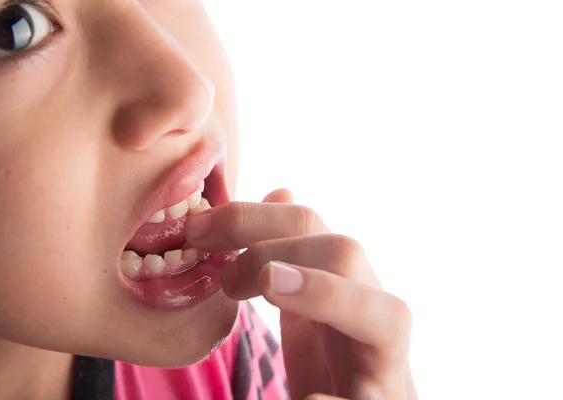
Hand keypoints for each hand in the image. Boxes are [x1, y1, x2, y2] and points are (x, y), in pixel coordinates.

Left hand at [185, 189, 415, 399]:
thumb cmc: (333, 361)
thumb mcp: (307, 302)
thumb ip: (293, 253)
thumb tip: (279, 189)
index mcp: (346, 283)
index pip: (309, 225)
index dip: (251, 216)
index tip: (197, 230)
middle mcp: (374, 316)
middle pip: (345, 252)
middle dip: (276, 249)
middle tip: (225, 278)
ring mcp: (385, 367)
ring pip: (387, 317)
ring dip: (324, 294)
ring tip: (271, 283)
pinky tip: (310, 399)